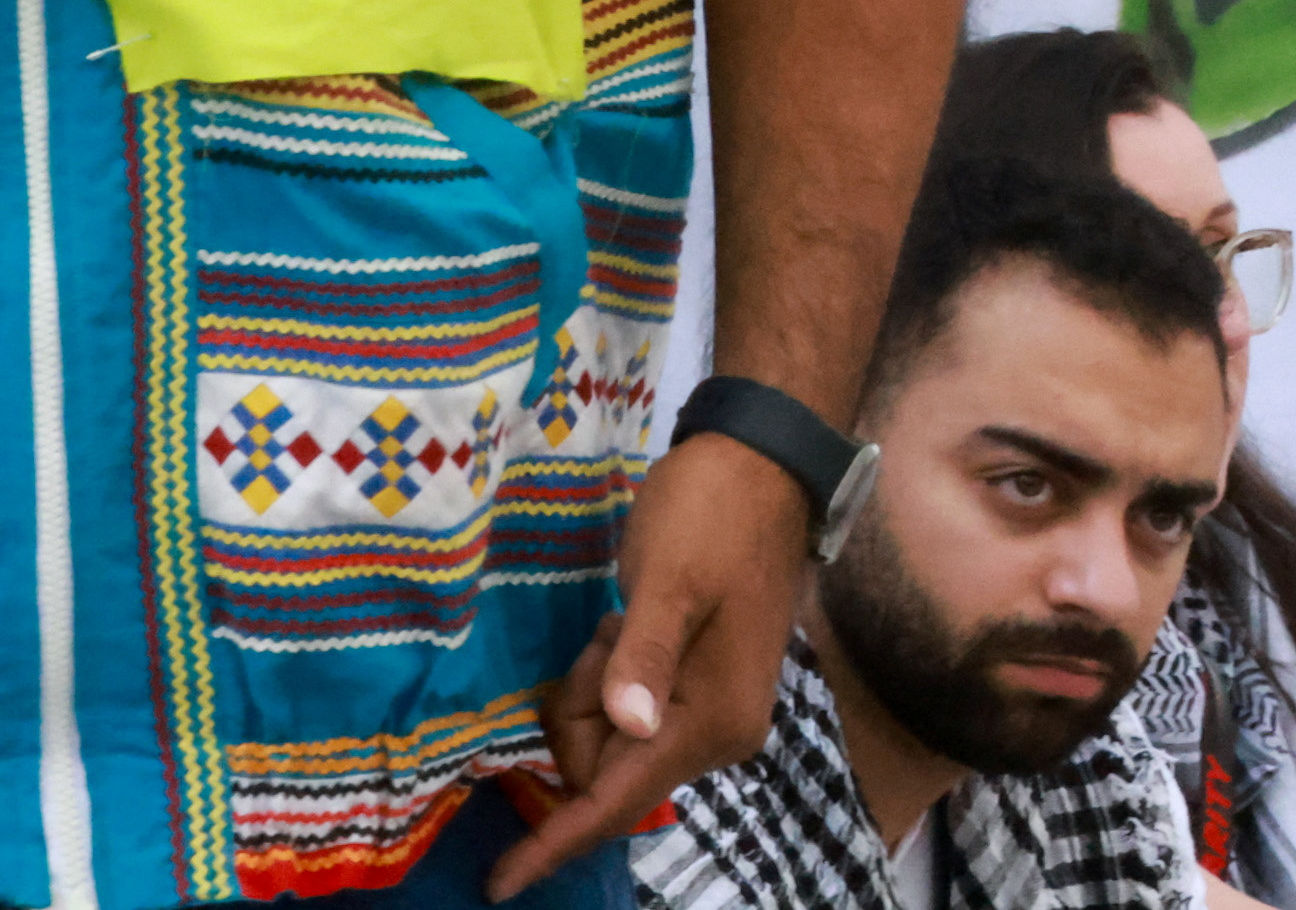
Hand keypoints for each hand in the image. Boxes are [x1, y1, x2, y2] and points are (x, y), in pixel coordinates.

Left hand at [499, 426, 803, 889]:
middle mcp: (719, 733)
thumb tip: (632, 728)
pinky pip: (627, 719)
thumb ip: (643, 656)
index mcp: (715, 719)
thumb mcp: (668, 580)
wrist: (760, 465)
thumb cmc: (712, 518)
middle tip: (608, 634)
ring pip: (610, 743)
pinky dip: (610, 682)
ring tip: (623, 622)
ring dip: (595, 689)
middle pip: (605, 771)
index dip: (556, 842)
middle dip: (582, 712)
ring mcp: (712, 714)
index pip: (620, 797)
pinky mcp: (701, 692)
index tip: (498, 885)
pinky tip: (629, 630)